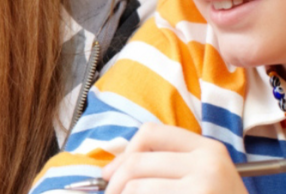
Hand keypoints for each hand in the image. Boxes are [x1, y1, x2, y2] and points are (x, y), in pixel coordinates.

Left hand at [102, 122, 247, 193]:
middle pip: (136, 162)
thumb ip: (166, 165)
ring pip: (136, 188)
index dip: (124, 152)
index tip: (112, 173)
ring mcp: (202, 187)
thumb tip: (111, 171)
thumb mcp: (203, 177)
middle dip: (114, 183)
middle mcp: (207, 164)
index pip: (150, 132)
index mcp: (208, 149)